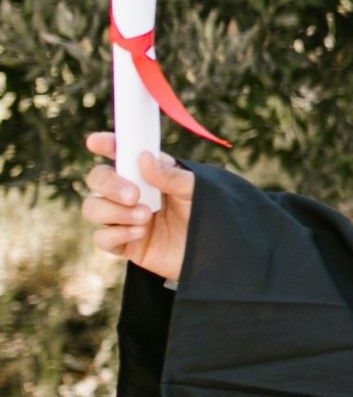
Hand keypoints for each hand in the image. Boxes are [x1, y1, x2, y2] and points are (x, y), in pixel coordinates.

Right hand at [82, 132, 193, 282]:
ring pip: (93, 208)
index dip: (106, 144)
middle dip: (109, 184)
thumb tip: (144, 158)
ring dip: (115, 212)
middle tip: (134, 195)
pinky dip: (117, 234)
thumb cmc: (207, 215)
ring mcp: (124, 218)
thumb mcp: (196, 191)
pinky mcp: (124, 244)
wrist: (215, 254)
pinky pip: (102, 238)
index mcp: (148, 174)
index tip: (95, 142)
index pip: (121, 154)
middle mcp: (131, 193)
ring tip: (146, 217)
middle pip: (98, 179)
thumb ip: (171, 176)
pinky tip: (140, 233)